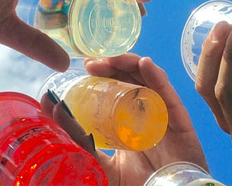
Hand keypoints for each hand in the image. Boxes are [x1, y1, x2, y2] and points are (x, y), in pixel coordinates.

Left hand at [79, 54, 207, 185]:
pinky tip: (145, 64)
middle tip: (93, 63)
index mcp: (128, 119)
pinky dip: (157, 77)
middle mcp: (146, 112)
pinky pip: (168, 94)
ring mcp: (162, 114)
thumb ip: (81, 140)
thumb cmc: (137, 184)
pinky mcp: (178, 121)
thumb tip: (53, 110)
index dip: (102, 75)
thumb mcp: (100, 163)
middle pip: (131, 79)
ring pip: (148, 80)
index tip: (83, 67)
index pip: (115, 89)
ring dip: (131, 64)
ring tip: (113, 58)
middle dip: (113, 65)